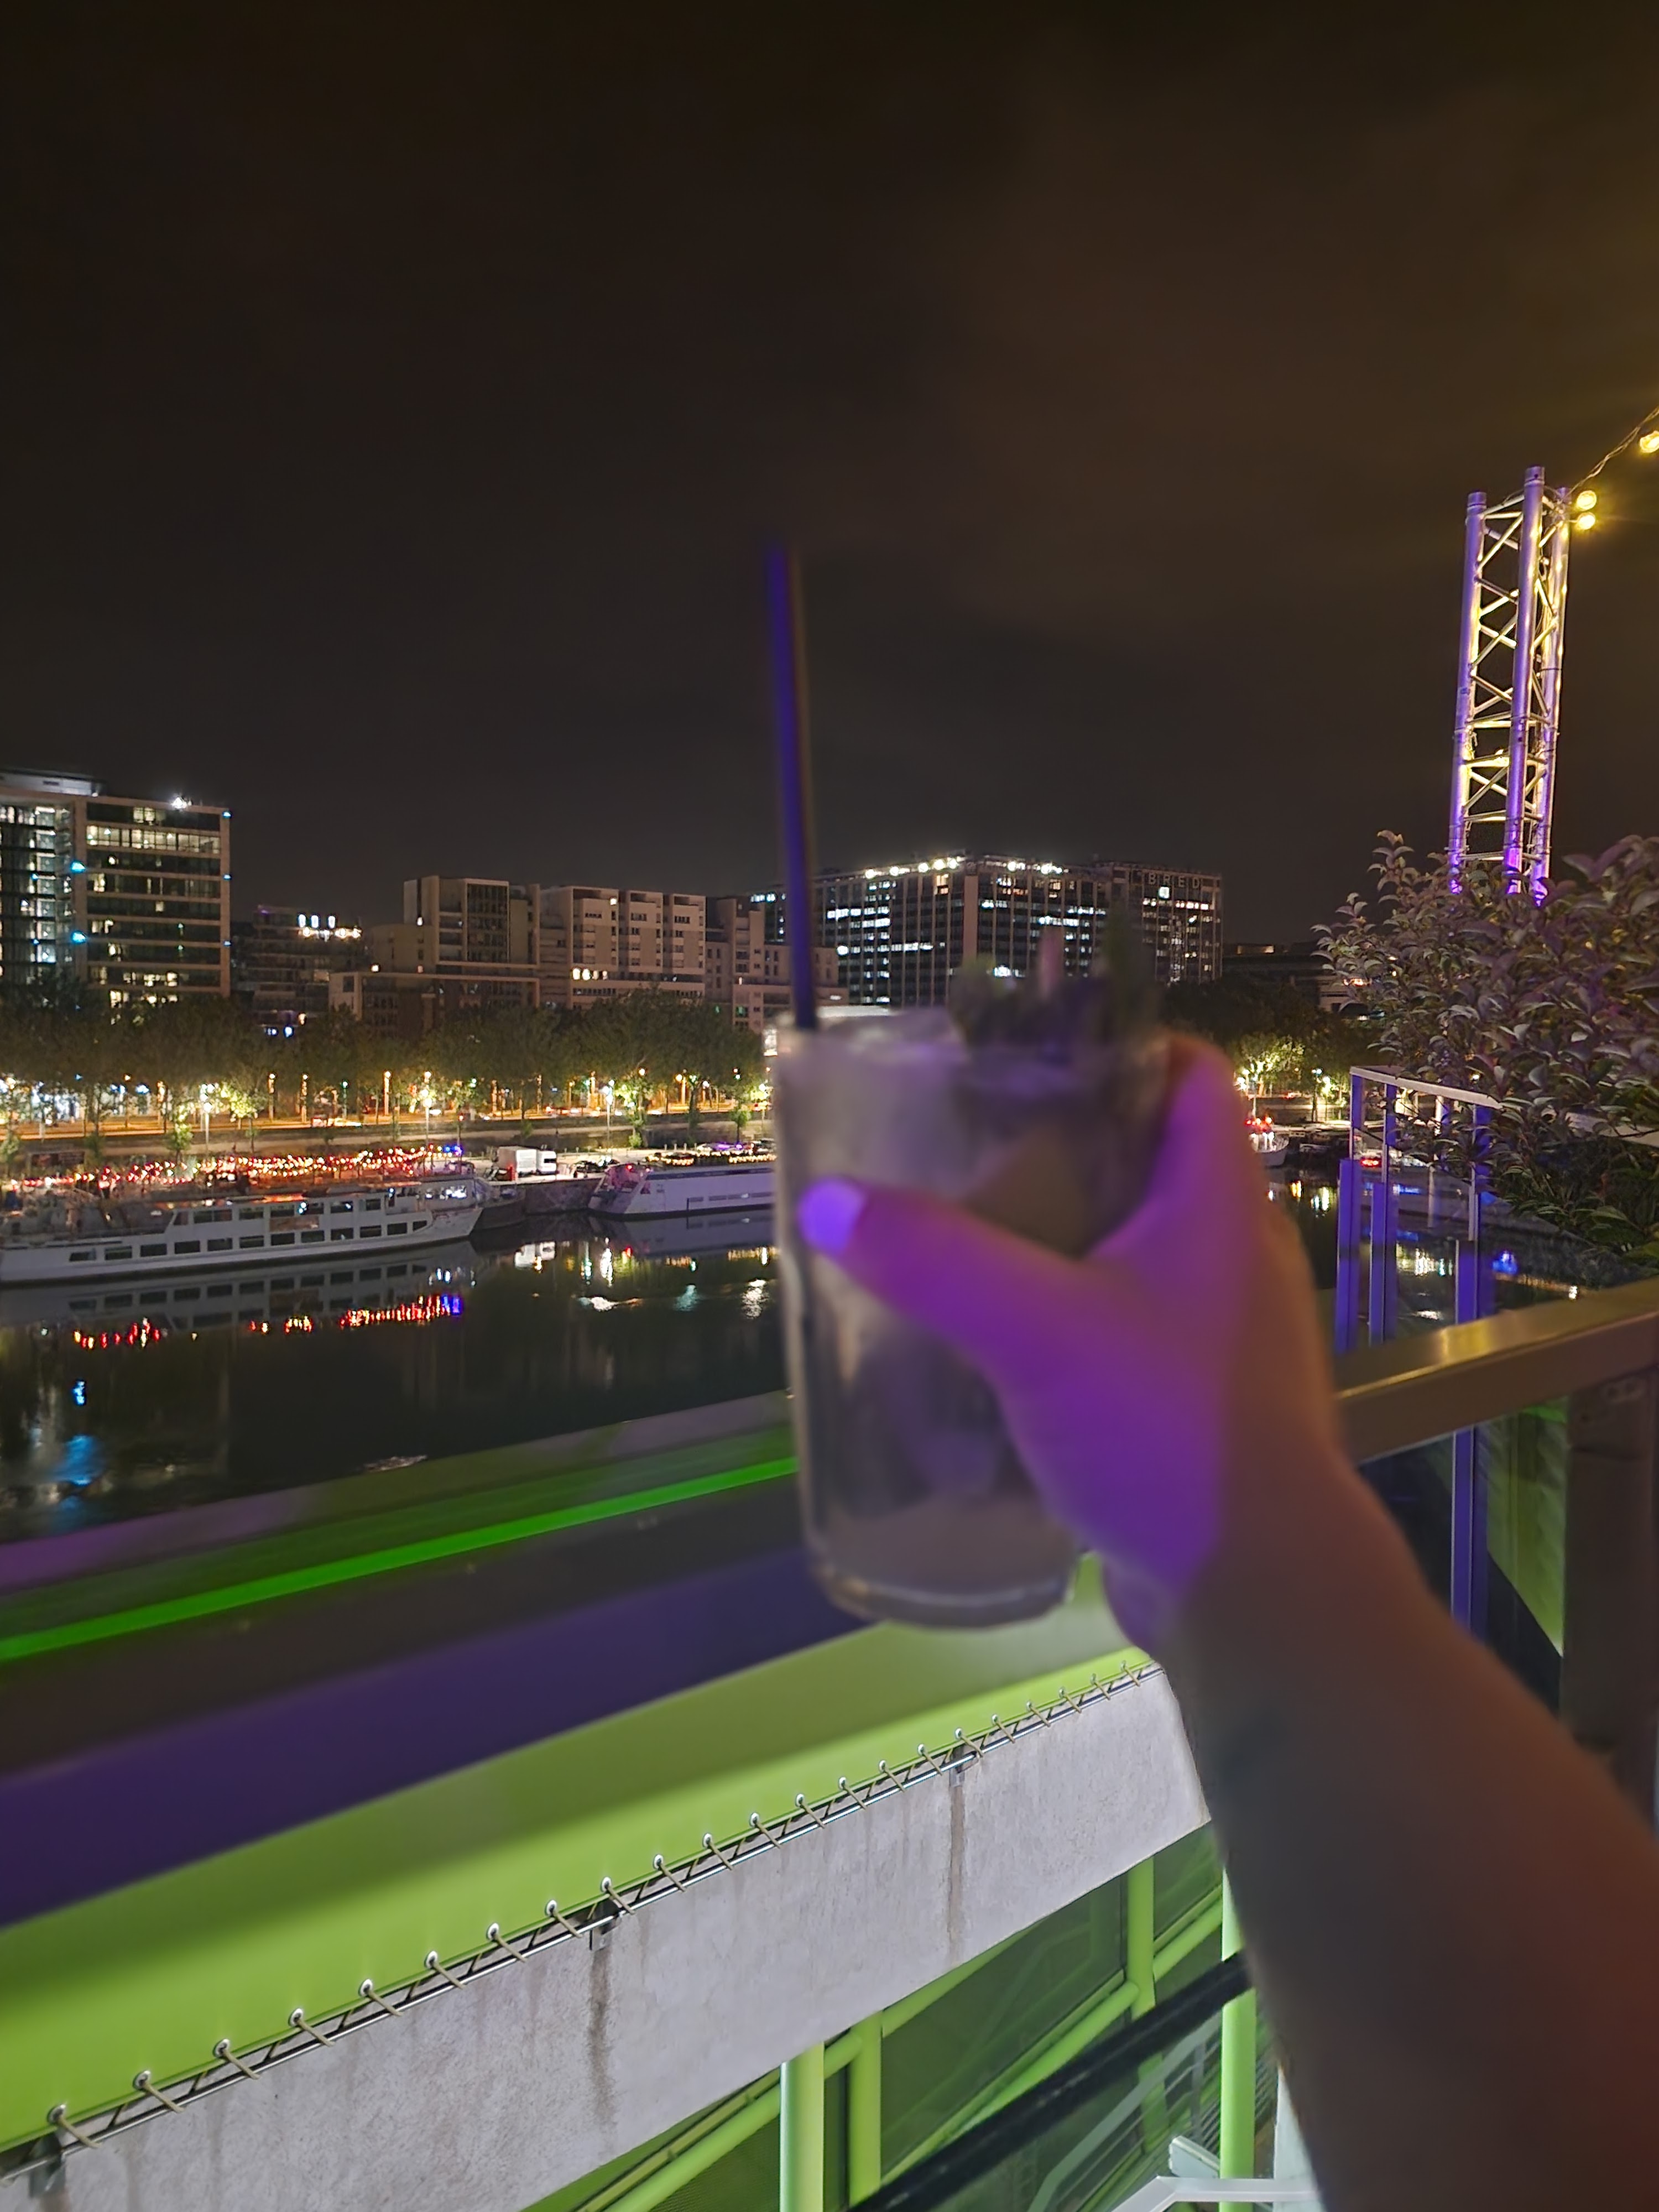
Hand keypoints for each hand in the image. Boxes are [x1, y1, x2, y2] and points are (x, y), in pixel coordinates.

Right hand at [795, 1041, 1341, 1648]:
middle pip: (1146, 1155)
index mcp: (1218, 1199)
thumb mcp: (1038, 1331)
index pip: (1189, 1073)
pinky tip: (995, 1342)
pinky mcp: (1193, 1398)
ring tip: (961, 1239)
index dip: (1119, 1042)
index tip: (1025, 1052)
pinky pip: (1123, 1325)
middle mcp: (1230, 1249)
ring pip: (1130, 1246)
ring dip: (1055, 1238)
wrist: (1255, 1586)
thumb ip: (935, 1262)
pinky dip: (1065, 1316)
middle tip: (961, 1146)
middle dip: (1057, 1143)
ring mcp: (1217, 1328)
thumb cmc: (1170, 1431)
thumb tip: (830, 1201)